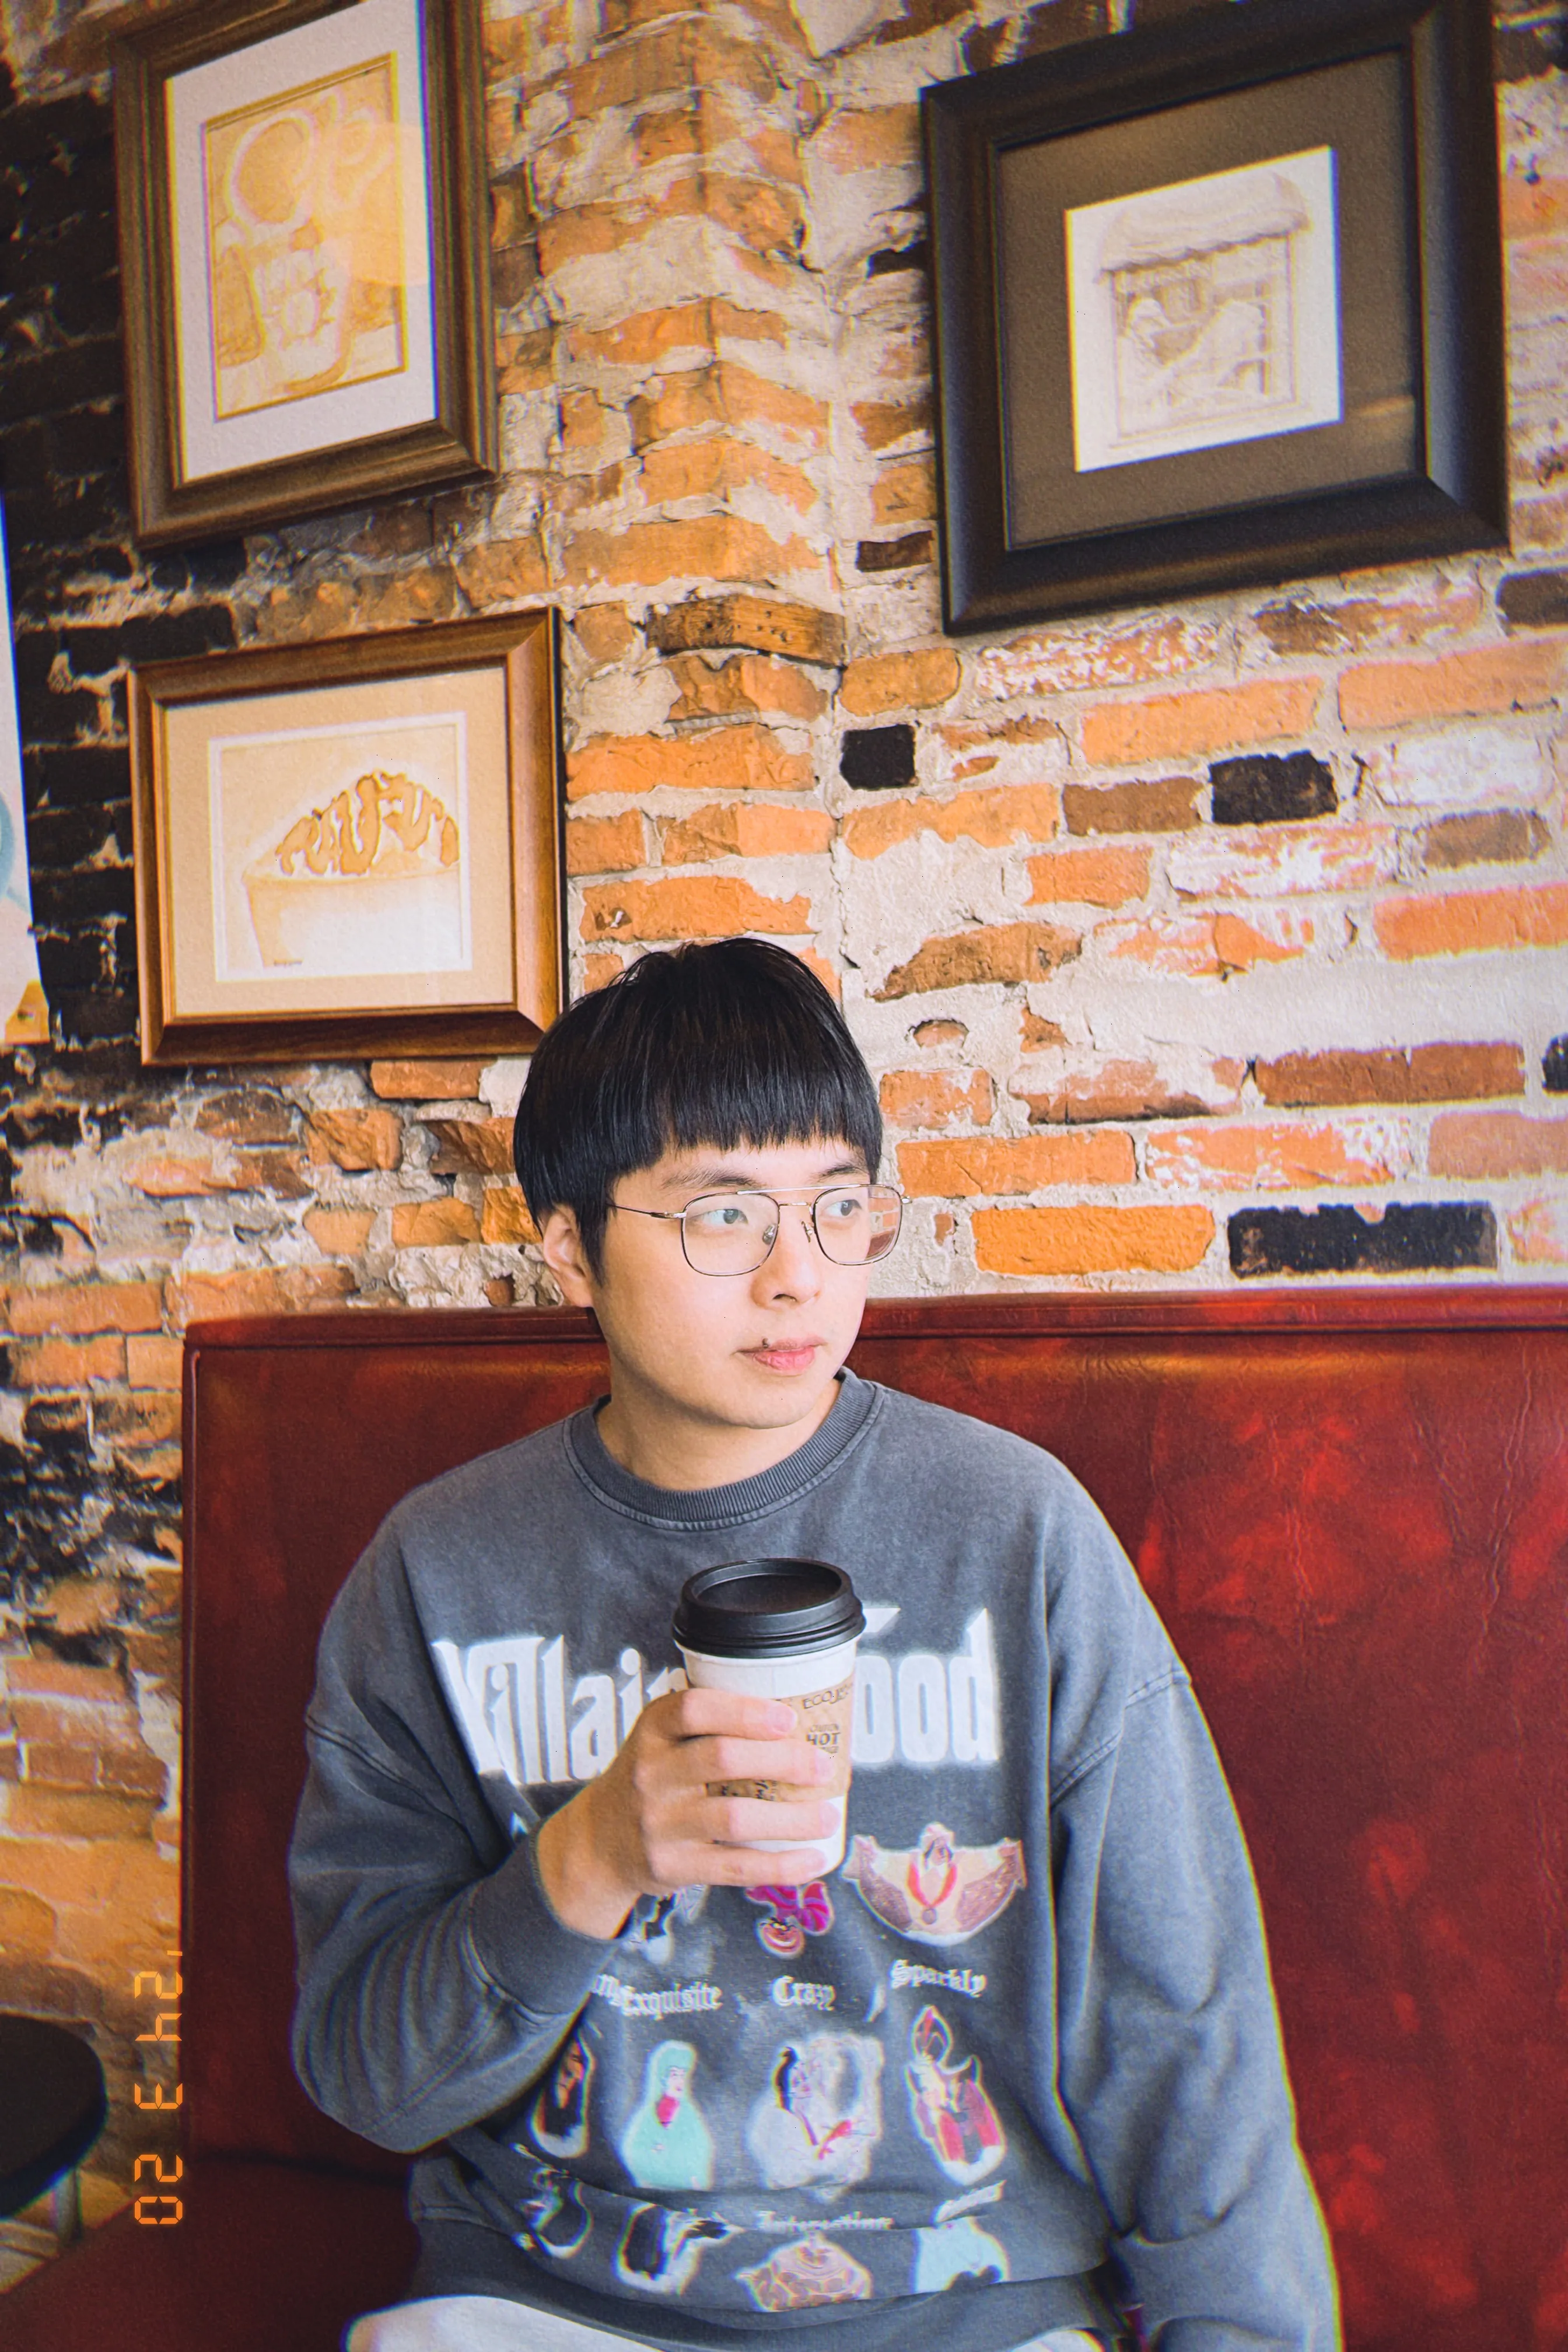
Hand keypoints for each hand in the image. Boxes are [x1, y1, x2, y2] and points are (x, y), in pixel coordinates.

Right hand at [533, 1686, 836, 1938]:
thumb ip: (710, 1724)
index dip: (744, 1712)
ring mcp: (659, 1824)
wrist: (599, 1841)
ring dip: (790, 1818)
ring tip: (827, 1816)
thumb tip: (802, 1713)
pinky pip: (734, 1867)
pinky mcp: (672, 1866)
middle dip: (782, 1761)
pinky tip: (812, 1859)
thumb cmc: (652, 1779)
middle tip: (822, 1766)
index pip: (692, 1708)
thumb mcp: (661, 1740)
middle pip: (722, 1759)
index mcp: (652, 1731)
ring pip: (734, 1817)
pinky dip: (779, 1866)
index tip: (787, 1719)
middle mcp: (651, 1774)